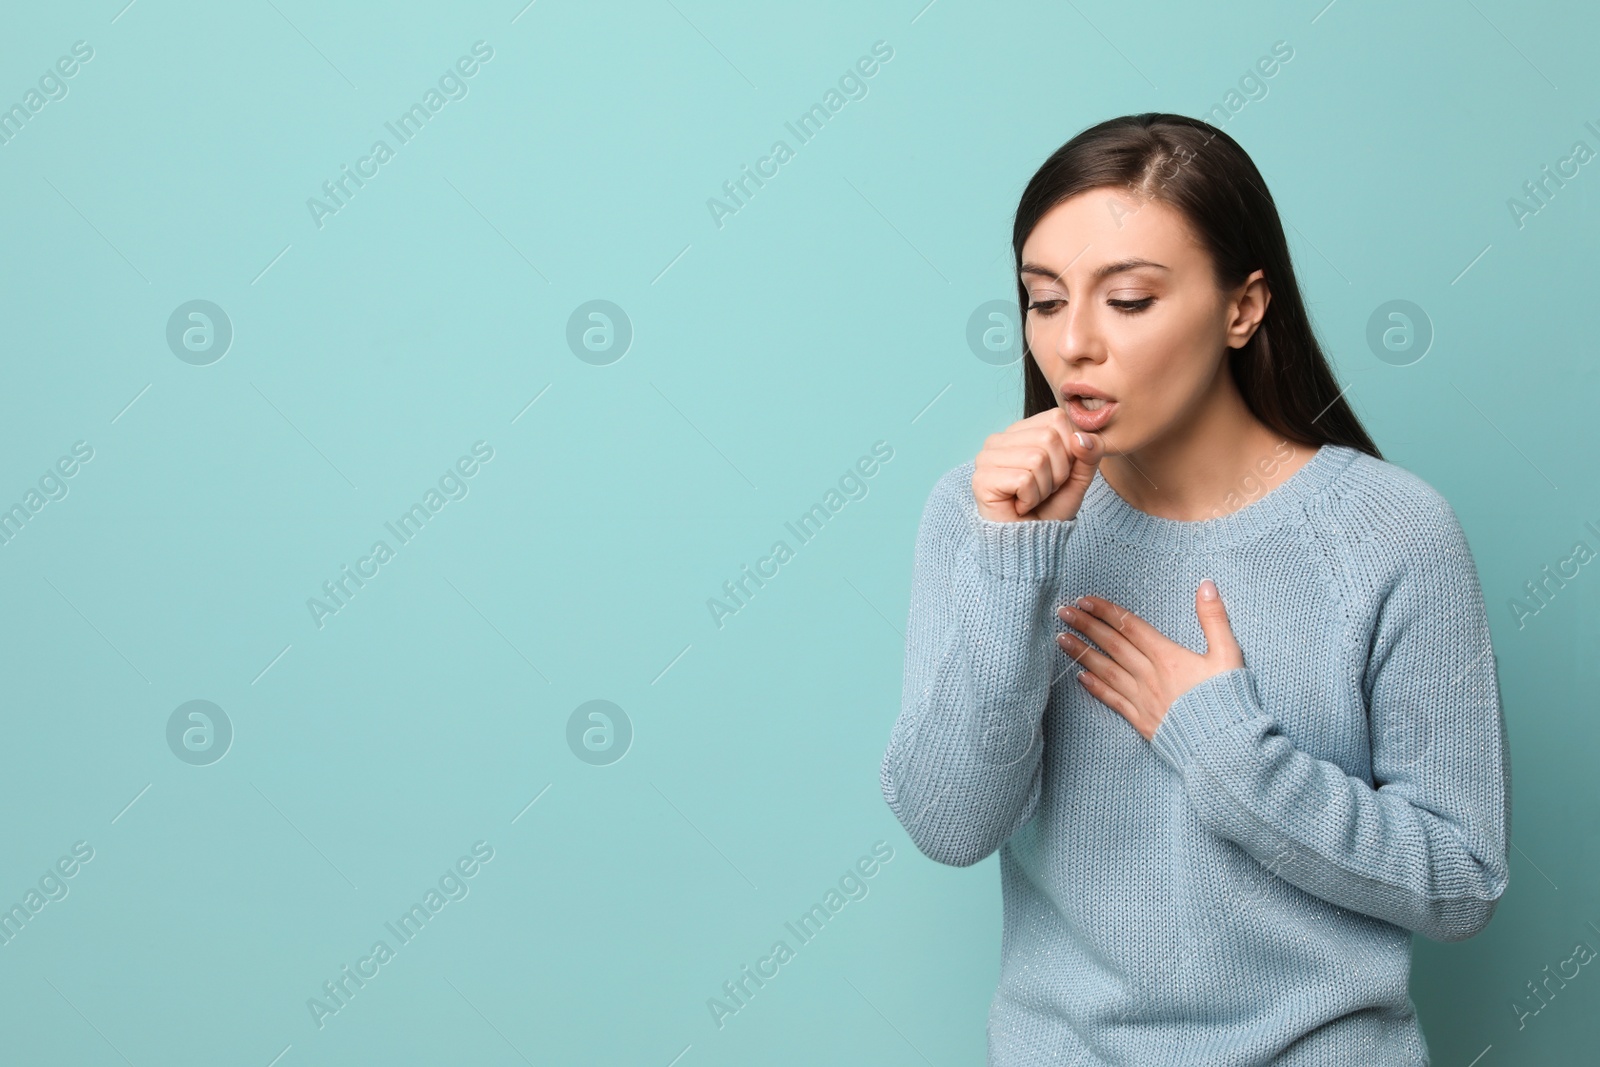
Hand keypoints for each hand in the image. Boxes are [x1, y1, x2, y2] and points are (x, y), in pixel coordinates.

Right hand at [972, 408, 1102, 522]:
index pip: (1056, 418)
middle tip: (1043, 490)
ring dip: (1044, 488)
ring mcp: (986, 457)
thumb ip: (1089, 453)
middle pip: (1048, 438)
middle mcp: (999, 439)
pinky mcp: (981, 479)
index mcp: (1021, 431)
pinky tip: (1019, 506)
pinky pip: (1024, 479)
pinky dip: (1031, 499)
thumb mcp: (1078, 478)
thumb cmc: (1049, 509)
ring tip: (1030, 499)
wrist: (1030, 543)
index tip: (1055, 474)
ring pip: (1037, 458)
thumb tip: (1082, 437)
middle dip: (1057, 472)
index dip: (1068, 450)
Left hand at [1055, 580, 1244, 740]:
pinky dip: (1095, 687)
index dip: (1106, 611)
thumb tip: (1206, 585)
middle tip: (1063, 612)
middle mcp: (1149, 675)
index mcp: (1168, 656)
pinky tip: (1079, 677)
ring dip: (1081, 653)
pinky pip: (1113, 700)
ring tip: (1061, 639)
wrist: (1223, 745)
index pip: (1130, 626)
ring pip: (1106, 670)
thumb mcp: (1228, 654)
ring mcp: (1142, 698)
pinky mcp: (1141, 720)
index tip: (1084, 600)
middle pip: (1112, 645)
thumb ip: (1214, 618)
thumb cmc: (1227, 698)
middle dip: (1086, 626)